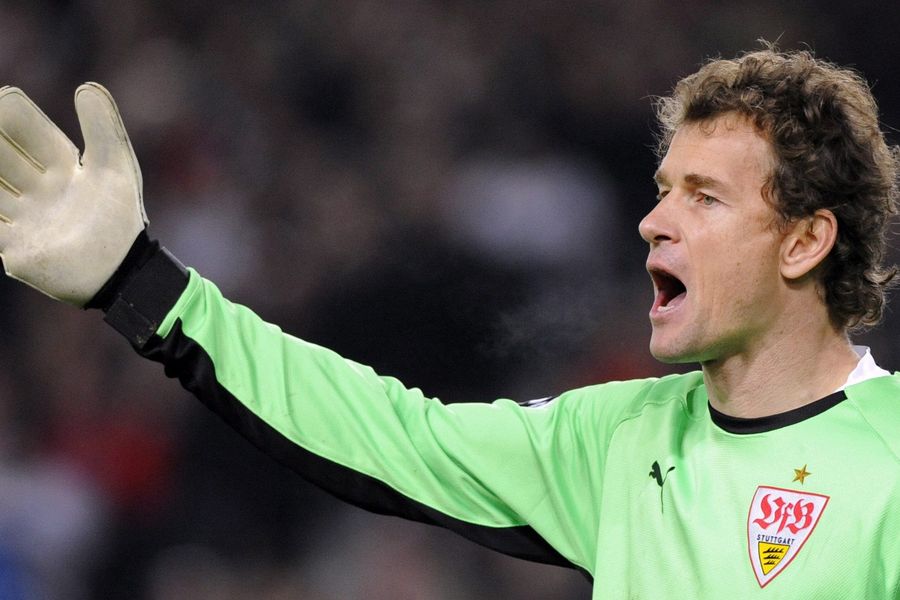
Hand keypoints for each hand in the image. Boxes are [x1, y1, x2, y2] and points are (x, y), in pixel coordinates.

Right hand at [0, 83, 145, 305]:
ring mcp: (23, 217)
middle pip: (4, 155)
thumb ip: (102, 129)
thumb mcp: (115, 168)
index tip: (4, 96)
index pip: (32, 133)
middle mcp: (38, 190)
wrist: (122, 272)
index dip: (17, 115)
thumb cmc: (122, 219)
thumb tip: (85, 86)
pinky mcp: (14, 246)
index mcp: (63, 169)